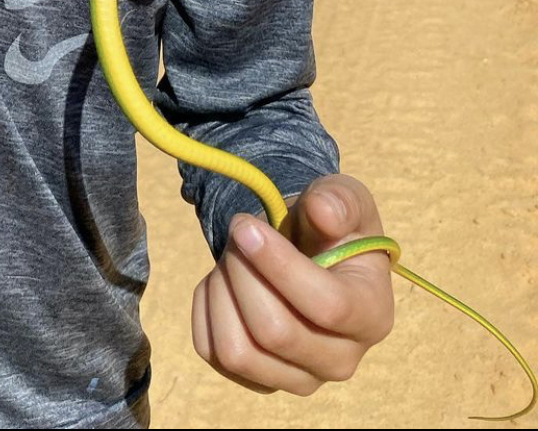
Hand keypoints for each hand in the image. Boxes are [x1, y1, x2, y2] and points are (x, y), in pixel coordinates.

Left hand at [191, 175, 394, 395]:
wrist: (307, 253)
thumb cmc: (329, 226)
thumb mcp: (343, 198)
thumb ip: (338, 200)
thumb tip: (322, 212)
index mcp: (372, 315)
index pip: (326, 306)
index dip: (278, 264)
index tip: (244, 226)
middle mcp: (341, 361)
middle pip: (274, 332)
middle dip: (242, 271)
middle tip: (238, 232)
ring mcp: (299, 378)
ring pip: (238, 351)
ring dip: (221, 291)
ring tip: (231, 258)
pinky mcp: (258, 380)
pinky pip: (212, 352)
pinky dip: (206, 308)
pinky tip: (223, 282)